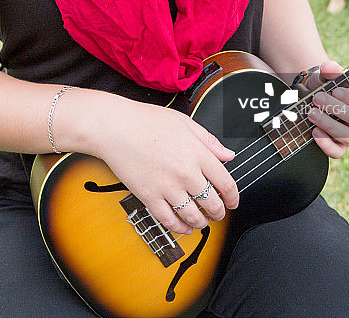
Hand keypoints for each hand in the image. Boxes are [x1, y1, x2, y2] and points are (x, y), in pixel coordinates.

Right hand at [94, 99, 238, 235]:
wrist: (115, 127)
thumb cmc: (146, 121)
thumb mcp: (185, 122)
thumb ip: (209, 141)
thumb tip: (227, 154)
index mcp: (197, 153)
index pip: (225, 183)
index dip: (233, 197)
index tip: (233, 201)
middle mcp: (185, 172)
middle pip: (212, 203)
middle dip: (219, 212)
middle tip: (219, 213)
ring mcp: (167, 187)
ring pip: (192, 216)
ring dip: (201, 223)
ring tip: (203, 222)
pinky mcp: (149, 197)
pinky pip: (169, 220)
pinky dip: (180, 228)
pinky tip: (184, 227)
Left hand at [306, 61, 348, 158]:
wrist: (311, 97)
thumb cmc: (326, 85)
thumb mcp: (326, 75)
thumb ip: (329, 70)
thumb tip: (331, 68)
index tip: (337, 90)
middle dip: (337, 109)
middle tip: (318, 98)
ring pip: (348, 136)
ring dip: (329, 124)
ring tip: (312, 113)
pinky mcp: (339, 147)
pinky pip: (337, 152)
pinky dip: (326, 145)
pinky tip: (315, 132)